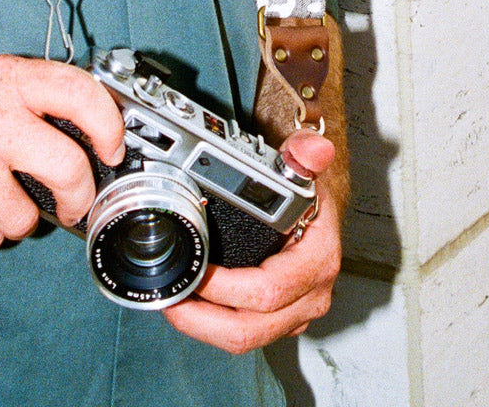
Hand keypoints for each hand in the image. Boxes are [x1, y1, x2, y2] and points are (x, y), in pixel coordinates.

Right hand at [0, 55, 124, 250]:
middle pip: (68, 166)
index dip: (109, 126)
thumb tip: (98, 135)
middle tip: (74, 202)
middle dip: (79, 195)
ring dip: (18, 217)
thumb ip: (39, 101)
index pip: (80, 94)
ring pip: (27, 216)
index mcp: (8, 80)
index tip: (112, 150)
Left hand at [163, 129, 341, 353]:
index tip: (193, 271)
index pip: (267, 290)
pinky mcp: (280, 322)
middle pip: (251, 329)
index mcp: (318, 262)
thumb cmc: (308, 195)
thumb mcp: (302, 169)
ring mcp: (296, 314)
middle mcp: (311, 295)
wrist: (318, 213)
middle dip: (203, 319)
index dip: (225, 288)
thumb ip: (302, 154)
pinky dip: (213, 325)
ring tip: (173, 303)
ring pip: (246, 339)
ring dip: (204, 326)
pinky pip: (244, 334)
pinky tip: (192, 306)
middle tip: (170, 299)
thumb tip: (315, 148)